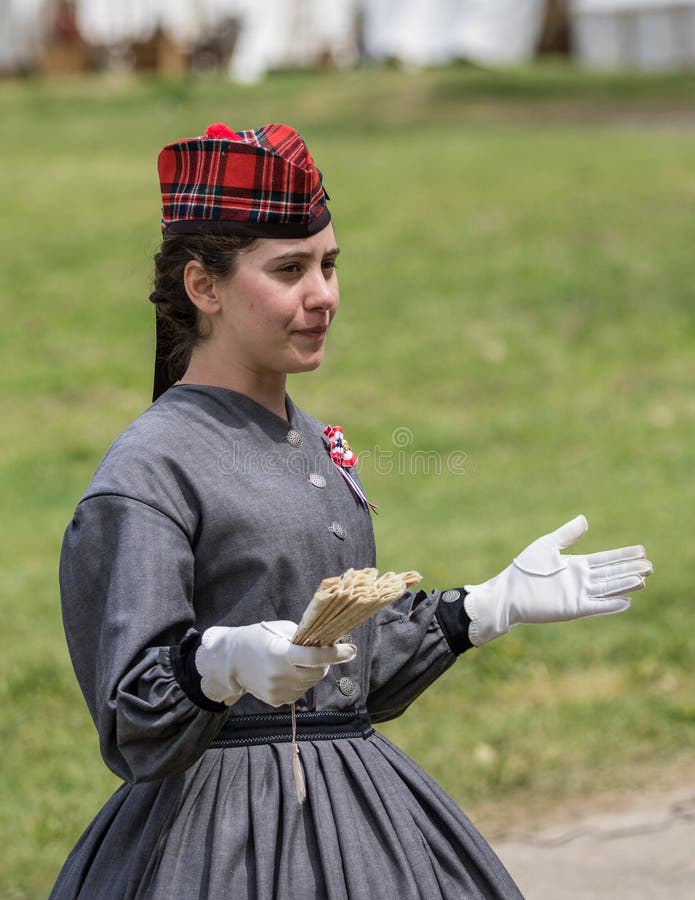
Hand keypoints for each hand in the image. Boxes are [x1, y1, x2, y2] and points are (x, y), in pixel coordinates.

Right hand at [195, 620, 356, 706]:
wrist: (230, 661)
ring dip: (313, 672)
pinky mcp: (276, 701)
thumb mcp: (279, 629)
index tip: (351, 650)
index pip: (314, 657)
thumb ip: (303, 636)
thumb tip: (329, 641)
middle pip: (317, 672)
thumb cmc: (257, 638)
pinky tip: (289, 672)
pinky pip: (300, 691)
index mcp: (280, 653)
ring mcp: (278, 691)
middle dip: (325, 662)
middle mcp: (280, 675)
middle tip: (322, 651)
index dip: (336, 654)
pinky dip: (301, 681)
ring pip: (311, 683)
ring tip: (299, 661)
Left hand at [464, 515, 652, 646]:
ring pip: (608, 588)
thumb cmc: (524, 569)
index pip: (606, 559)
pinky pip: (596, 606)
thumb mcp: (547, 546)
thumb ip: (567, 535)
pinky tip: (627, 601)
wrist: (508, 593)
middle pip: (612, 574)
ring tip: (644, 579)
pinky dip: (611, 604)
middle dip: (631, 569)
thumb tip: (585, 519)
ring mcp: (578, 595)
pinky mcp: (573, 609)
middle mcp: (581, 580)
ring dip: (626, 584)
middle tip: (651, 565)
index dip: (623, 555)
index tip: (642, 550)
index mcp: (576, 565)